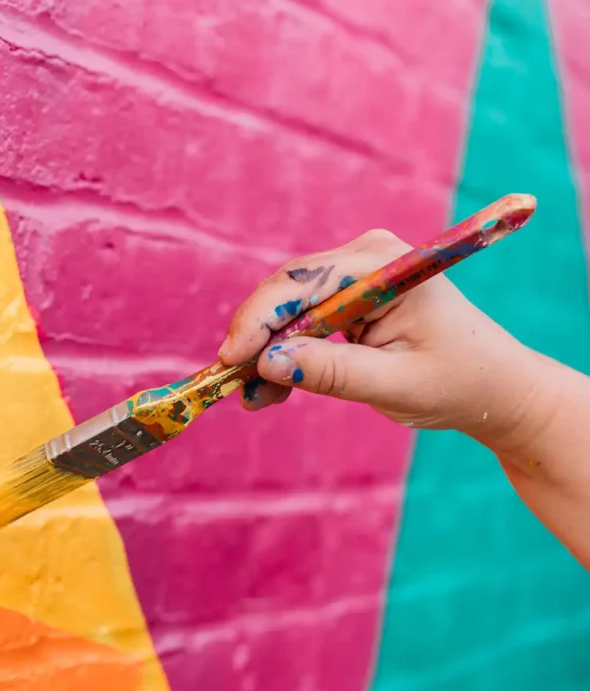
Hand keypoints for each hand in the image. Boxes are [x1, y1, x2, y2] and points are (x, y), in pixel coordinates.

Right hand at [219, 229, 546, 443]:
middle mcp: (364, 259)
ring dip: (266, 353)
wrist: (493, 388)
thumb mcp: (395, 384)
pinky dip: (284, 355)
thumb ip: (332, 372)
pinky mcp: (348, 301)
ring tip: (256, 398)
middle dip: (256, 340)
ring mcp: (354, 277)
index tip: (230, 360)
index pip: (302, 282)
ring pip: (287, 311)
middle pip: (287, 293)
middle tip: (234, 386)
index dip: (259, 319)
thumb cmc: (459, 382)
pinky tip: (273, 389)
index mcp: (383, 265)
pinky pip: (301, 324)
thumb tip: (266, 361)